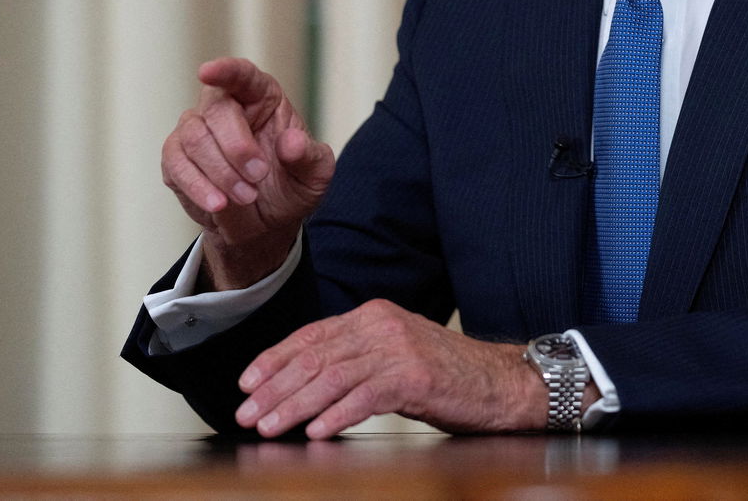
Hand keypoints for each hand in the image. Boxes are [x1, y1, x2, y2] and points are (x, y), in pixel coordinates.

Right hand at [160, 57, 334, 287]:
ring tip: (246, 196)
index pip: (242, 75)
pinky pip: (177, 164)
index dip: (225, 71)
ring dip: (221, 172)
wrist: (266, 224)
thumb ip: (308, 156)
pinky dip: (198, 186)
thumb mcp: (314, 175)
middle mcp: (226, 107)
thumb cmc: (291, 187)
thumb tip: (292, 142)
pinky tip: (218, 204)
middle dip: (237, 147)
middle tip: (259, 176)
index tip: (208, 72)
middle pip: (217, 110)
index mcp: (262, 98)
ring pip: (194, 137)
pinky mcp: (177, 159)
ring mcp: (197, 131)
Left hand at [234, 300, 553, 436]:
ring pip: (332, 377)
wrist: (500, 382)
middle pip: (315, 357)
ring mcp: (399, 349)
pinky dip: (336, 415)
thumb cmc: (446, 375)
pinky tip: (316, 431)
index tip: (247, 383)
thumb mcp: (394, 356)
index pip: (311, 335)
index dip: (274, 359)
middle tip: (247, 413)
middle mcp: (382, 325)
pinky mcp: (415, 376)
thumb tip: (300, 384)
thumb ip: (354, 359)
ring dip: (294, 405)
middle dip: (275, 388)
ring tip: (271, 427)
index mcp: (373, 315)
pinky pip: (365, 397)